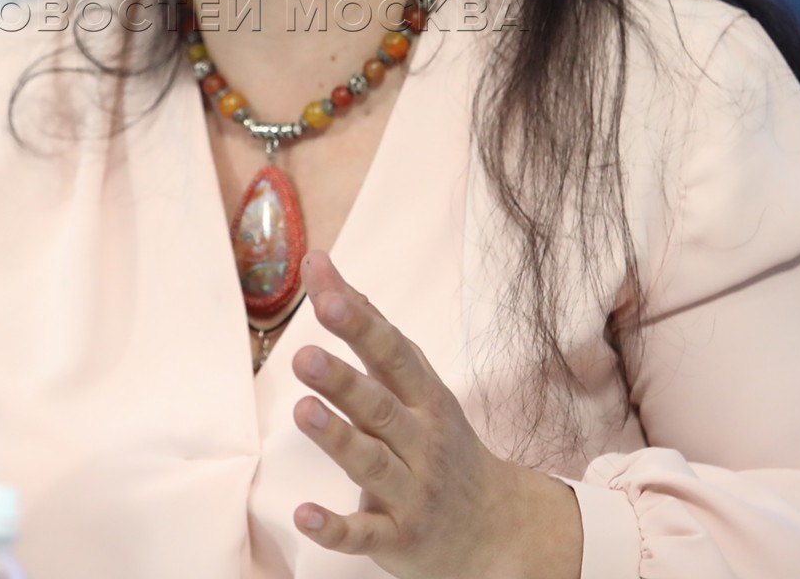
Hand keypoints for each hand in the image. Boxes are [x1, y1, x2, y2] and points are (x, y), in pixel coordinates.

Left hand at [291, 252, 581, 578]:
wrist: (496, 529)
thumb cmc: (438, 442)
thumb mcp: (415, 383)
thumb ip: (365, 325)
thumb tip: (317, 262)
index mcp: (424, 398)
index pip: (391, 354)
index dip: (358, 324)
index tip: (323, 294)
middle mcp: (422, 442)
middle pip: (380, 407)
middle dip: (344, 381)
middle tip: (305, 356)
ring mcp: (412, 491)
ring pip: (372, 463)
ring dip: (339, 439)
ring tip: (303, 411)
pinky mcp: (398, 538)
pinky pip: (365, 534)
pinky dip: (335, 526)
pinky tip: (306, 514)